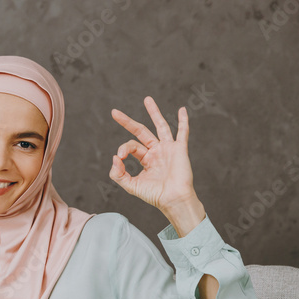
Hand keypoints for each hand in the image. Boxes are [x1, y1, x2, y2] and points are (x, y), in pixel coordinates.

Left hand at [109, 96, 197, 214]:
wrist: (172, 199)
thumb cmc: (154, 195)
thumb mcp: (131, 186)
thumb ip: (118, 174)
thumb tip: (115, 157)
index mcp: (146, 159)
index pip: (131, 146)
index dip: (123, 148)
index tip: (120, 157)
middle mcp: (156, 152)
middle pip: (141, 131)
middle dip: (128, 122)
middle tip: (115, 112)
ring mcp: (168, 149)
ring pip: (161, 126)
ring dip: (154, 112)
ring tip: (147, 99)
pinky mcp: (180, 149)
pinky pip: (182, 132)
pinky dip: (183, 121)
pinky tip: (182, 110)